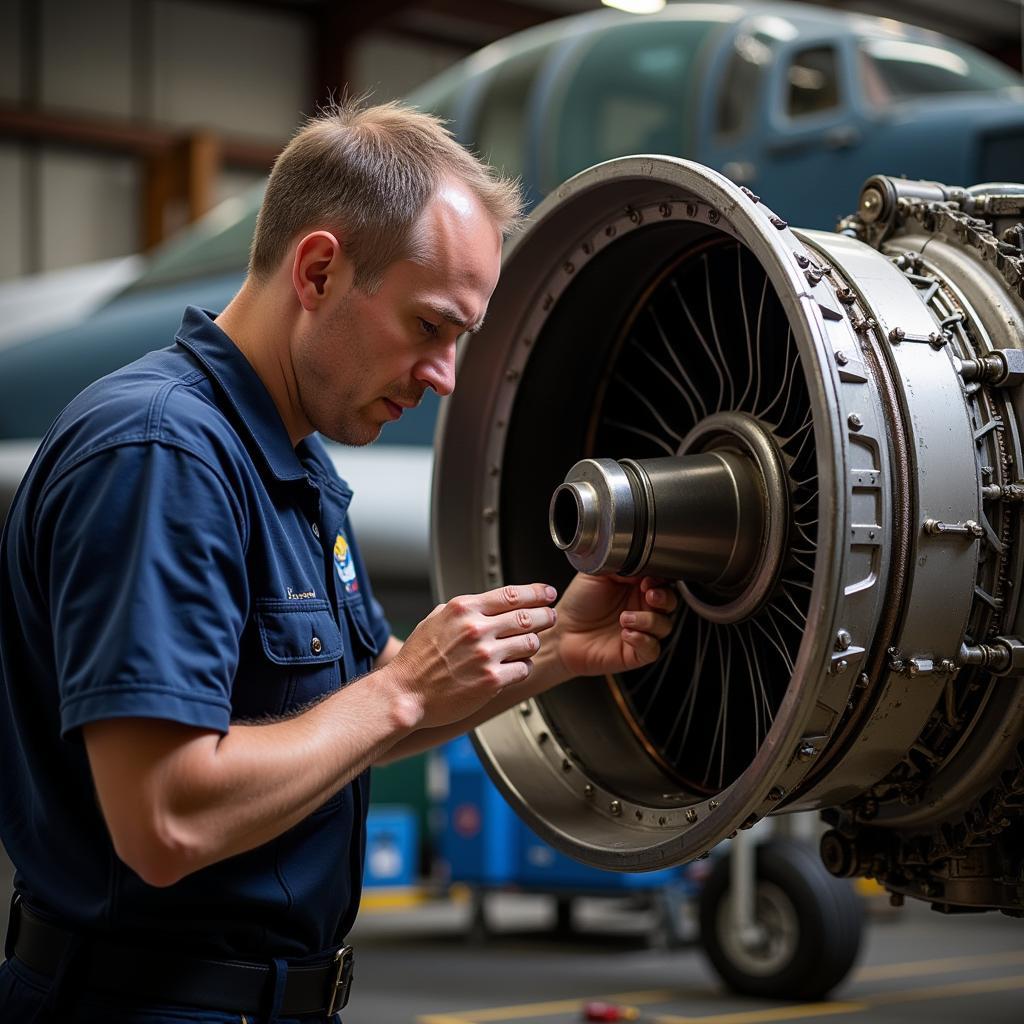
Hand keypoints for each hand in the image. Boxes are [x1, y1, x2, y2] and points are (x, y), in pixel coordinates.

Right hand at [386, 583, 557, 728]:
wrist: (405, 693)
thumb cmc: (417, 660)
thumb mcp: (435, 620)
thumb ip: (462, 610)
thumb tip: (487, 603)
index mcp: (463, 609)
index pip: (511, 594)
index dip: (536, 593)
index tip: (547, 594)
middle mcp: (476, 629)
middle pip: (527, 616)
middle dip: (544, 616)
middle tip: (550, 617)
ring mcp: (485, 655)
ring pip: (530, 643)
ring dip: (534, 643)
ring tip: (530, 645)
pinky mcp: (491, 681)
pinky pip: (523, 669)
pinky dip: (524, 667)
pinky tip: (517, 667)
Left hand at [551, 573, 677, 679]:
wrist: (562, 629)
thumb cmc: (579, 602)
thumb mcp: (597, 574)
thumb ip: (620, 565)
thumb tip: (639, 562)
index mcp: (637, 587)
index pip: (663, 581)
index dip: (661, 580)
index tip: (648, 578)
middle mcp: (642, 608)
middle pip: (671, 603)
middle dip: (664, 598)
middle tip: (648, 593)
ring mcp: (641, 630)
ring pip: (665, 626)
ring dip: (649, 620)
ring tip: (625, 618)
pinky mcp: (635, 652)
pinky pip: (652, 649)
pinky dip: (643, 640)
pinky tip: (626, 634)